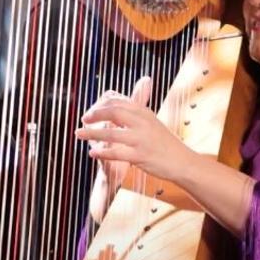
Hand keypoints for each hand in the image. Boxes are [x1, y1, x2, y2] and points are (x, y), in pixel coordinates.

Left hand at [75, 76, 192, 185]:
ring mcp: (141, 139)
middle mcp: (143, 122)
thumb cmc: (164, 142)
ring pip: (111, 133)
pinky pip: (116, 153)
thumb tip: (116, 98)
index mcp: (144, 112)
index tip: (91, 110)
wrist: (182, 161)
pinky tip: (92, 153)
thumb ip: (134, 111)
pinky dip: (102, 152)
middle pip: (113, 112)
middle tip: (83, 119)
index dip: (101, 104)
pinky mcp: (140, 156)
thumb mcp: (151, 121)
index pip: (118, 101)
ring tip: (78, 134)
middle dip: (95, 114)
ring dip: (91, 134)